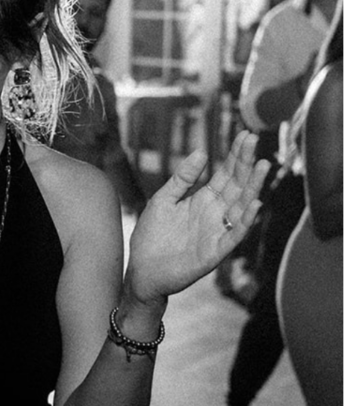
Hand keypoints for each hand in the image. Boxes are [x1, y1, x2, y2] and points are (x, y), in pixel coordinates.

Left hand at [126, 130, 270, 304]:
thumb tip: (202, 152)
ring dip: (253, 187)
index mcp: (203, 200)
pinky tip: (253, 204)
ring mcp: (217, 232)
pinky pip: (234, 235)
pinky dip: (245, 221)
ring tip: (262, 165)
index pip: (225, 174)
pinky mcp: (214, 252)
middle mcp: (215, 214)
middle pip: (236, 185)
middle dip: (246, 163)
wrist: (141, 270)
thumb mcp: (163, 200)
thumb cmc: (152, 236)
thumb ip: (182, 179)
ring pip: (241, 207)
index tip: (245, 135)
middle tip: (255, 140)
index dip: (236, 155)